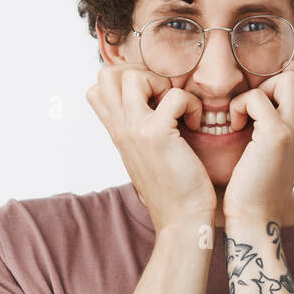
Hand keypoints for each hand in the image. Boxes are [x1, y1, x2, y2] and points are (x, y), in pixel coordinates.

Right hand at [87, 62, 214, 233]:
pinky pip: (175, 96)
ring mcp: (134, 130)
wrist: (182, 220)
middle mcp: (119, 128)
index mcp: (117, 132)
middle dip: (140, 74)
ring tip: (176, 108)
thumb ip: (141, 133)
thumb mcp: (146, 157)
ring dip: (162, 83)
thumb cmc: (173, 190)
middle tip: (162, 97)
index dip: (124, 80)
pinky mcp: (156, 135)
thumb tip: (152, 111)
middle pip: (107, 74)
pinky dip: (192, 105)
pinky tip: (196, 125)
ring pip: (133, 76)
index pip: (97, 87)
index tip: (151, 98)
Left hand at [222, 60, 293, 223]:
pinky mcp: (275, 136)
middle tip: (263, 97)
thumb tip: (269, 99)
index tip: (275, 96)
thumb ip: (283, 122)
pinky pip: (257, 97)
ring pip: (290, 77)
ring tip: (248, 113)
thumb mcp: (279, 148)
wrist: (254, 216)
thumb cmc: (256, 182)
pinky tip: (235, 126)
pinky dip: (239, 106)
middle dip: (286, 71)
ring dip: (261, 87)